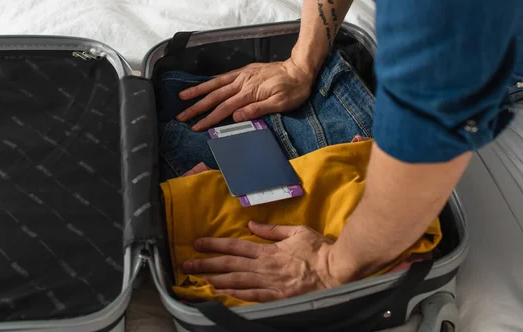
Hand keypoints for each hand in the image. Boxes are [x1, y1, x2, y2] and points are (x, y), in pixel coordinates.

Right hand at [176, 58, 313, 130]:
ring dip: (198, 91)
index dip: (209, 119)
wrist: (300, 69)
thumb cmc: (293, 89)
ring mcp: (242, 76)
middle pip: (215, 97)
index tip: (196, 127)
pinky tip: (203, 86)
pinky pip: (224, 76)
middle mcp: (242, 83)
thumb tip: (235, 117)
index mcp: (249, 93)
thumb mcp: (281, 103)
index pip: (224, 108)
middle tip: (182, 116)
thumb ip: (257, 110)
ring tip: (182, 96)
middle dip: (197, 107)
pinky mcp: (245, 71)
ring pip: (215, 84)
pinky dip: (211, 81)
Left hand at [181, 221, 344, 302]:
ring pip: (236, 281)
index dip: (214, 244)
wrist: (336, 270)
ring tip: (198, 280)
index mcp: (267, 250)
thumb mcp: (296, 231)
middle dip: (206, 264)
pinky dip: (234, 296)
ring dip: (215, 280)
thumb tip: (252, 224)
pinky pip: (251, 297)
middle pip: (229, 265)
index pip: (235, 246)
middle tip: (187, 265)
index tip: (198, 244)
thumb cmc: (318, 250)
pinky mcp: (276, 298)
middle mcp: (264, 267)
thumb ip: (272, 230)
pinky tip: (221, 295)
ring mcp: (269, 284)